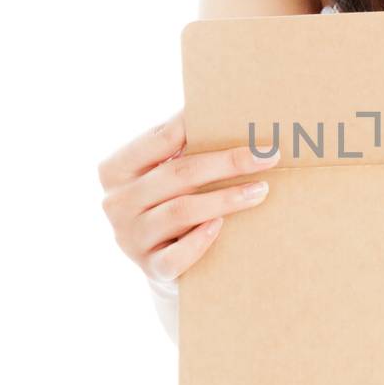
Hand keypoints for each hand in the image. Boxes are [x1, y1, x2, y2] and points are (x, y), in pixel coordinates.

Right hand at [98, 108, 280, 290]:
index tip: (238, 120)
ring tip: (260, 189)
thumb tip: (232, 116)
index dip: (198, 126)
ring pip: (182, 210)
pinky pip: (177, 255)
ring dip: (226, 198)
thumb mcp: (165, 174)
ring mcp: (131, 238)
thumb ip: (182, 148)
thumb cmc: (169, 201)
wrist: (163, 259)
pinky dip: (201, 240)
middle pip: (178, 173)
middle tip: (267, 156)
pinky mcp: (150, 268)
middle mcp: (117, 203)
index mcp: (116, 170)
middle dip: (227, 162)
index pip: (161, 138)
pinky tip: (223, 226)